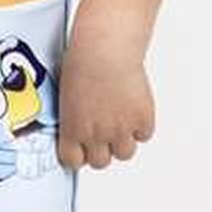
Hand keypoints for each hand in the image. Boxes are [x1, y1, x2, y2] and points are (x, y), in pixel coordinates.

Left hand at [56, 32, 155, 170]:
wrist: (105, 50)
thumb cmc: (82, 61)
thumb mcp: (67, 93)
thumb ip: (74, 115)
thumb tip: (79, 124)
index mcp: (72, 129)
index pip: (72, 160)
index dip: (78, 154)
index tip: (81, 148)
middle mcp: (96, 135)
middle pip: (100, 162)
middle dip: (101, 148)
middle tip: (102, 130)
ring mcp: (120, 130)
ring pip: (125, 153)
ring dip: (123, 139)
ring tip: (119, 117)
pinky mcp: (142, 120)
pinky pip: (144, 134)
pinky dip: (141, 124)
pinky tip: (133, 107)